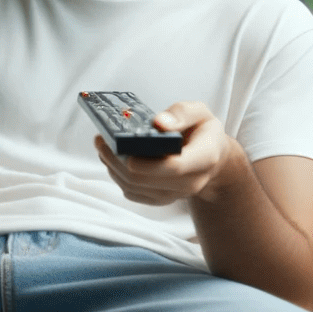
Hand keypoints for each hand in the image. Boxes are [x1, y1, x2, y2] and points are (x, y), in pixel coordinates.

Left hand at [93, 101, 240, 205]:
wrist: (212, 158)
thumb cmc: (203, 132)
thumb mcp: (200, 113)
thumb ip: (181, 114)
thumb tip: (158, 122)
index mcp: (203, 159)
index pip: (174, 167)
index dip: (147, 163)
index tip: (125, 151)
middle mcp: (190, 182)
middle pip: (146, 180)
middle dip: (118, 160)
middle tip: (101, 139)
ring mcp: (174, 194)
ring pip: (134, 188)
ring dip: (113, 167)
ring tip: (102, 145)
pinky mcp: (159, 198)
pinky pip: (132, 192)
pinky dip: (117, 176)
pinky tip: (110, 158)